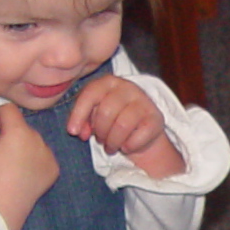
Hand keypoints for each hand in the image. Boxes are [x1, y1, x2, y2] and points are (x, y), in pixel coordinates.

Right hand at [0, 103, 59, 229]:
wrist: (1, 210)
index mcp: (19, 132)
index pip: (9, 109)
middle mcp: (39, 140)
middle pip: (23, 126)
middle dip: (11, 133)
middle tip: (0, 154)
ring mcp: (49, 156)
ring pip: (34, 140)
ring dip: (24, 145)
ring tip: (11, 166)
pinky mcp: (54, 170)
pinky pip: (43, 156)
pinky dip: (34, 159)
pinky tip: (23, 173)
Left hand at [69, 74, 183, 177]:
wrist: (142, 131)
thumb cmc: (113, 120)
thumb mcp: (94, 117)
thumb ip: (83, 120)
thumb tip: (78, 131)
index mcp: (109, 82)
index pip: (90, 94)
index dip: (79, 114)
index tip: (73, 132)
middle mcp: (127, 87)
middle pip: (106, 112)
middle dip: (100, 132)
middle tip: (101, 140)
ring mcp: (144, 101)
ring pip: (122, 126)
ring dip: (113, 142)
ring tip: (111, 146)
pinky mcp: (155, 118)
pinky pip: (137, 137)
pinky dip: (129, 146)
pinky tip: (127, 146)